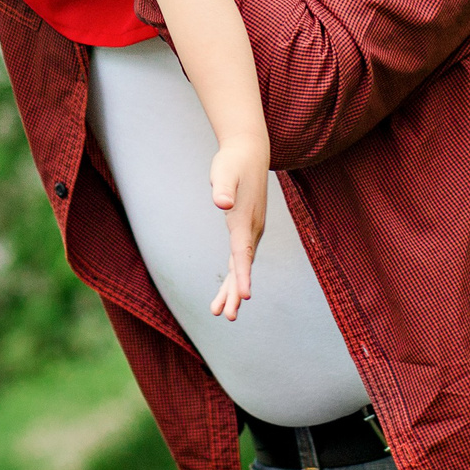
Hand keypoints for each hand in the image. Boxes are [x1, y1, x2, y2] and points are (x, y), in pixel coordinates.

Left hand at [207, 136, 268, 321]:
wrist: (248, 152)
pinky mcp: (245, 229)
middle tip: (227, 317)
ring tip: (218, 312)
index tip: (245, 296)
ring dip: (232, 290)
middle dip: (235, 293)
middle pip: (242, 267)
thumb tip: (222, 203)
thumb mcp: (225, 172)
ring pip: (240, 266)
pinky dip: (233, 276)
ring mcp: (250, 231)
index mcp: (245, 221)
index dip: (243, 275)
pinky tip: (226, 289)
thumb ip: (223, 188)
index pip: (243, 253)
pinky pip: (239, 259)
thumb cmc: (233, 162)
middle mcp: (251, 230)